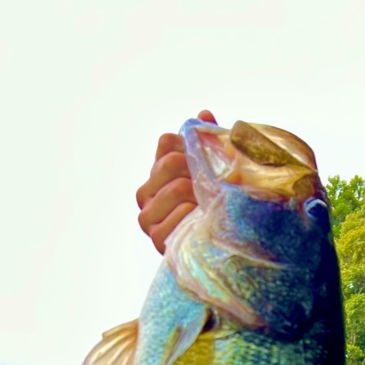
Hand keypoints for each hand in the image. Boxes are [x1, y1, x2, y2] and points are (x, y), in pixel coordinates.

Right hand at [136, 109, 216, 253]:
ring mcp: (147, 217)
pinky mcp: (156, 239)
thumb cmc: (214, 207)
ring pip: (176, 188)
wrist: (215, 251)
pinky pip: (176, 218)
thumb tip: (204, 114)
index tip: (211, 159)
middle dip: (198, 171)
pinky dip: (195, 218)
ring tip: (215, 203)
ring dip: (201, 195)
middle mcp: (145, 193)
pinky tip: (204, 221)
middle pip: (171, 163)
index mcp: (156, 172)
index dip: (192, 147)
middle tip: (218, 184)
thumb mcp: (213, 174)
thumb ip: (206, 144)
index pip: (167, 142)